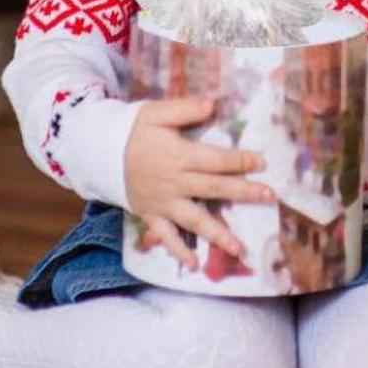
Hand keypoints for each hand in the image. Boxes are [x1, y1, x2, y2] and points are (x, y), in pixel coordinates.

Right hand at [124, 97, 276, 268]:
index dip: (239, 161)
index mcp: (178, 155)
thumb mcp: (156, 112)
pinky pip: (166, 237)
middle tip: (269, 197)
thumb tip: (212, 103)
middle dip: (243, 193)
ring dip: (218, 234)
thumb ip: (184, 109)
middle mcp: (174, 182)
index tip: (261, 162)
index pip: (215, 160)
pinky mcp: (151, 215)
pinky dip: (178, 251)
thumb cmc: (133, 130)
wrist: (98, 152)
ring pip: (194, 220)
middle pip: (213, 189)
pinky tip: (195, 264)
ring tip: (239, 249)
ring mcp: (163, 202)